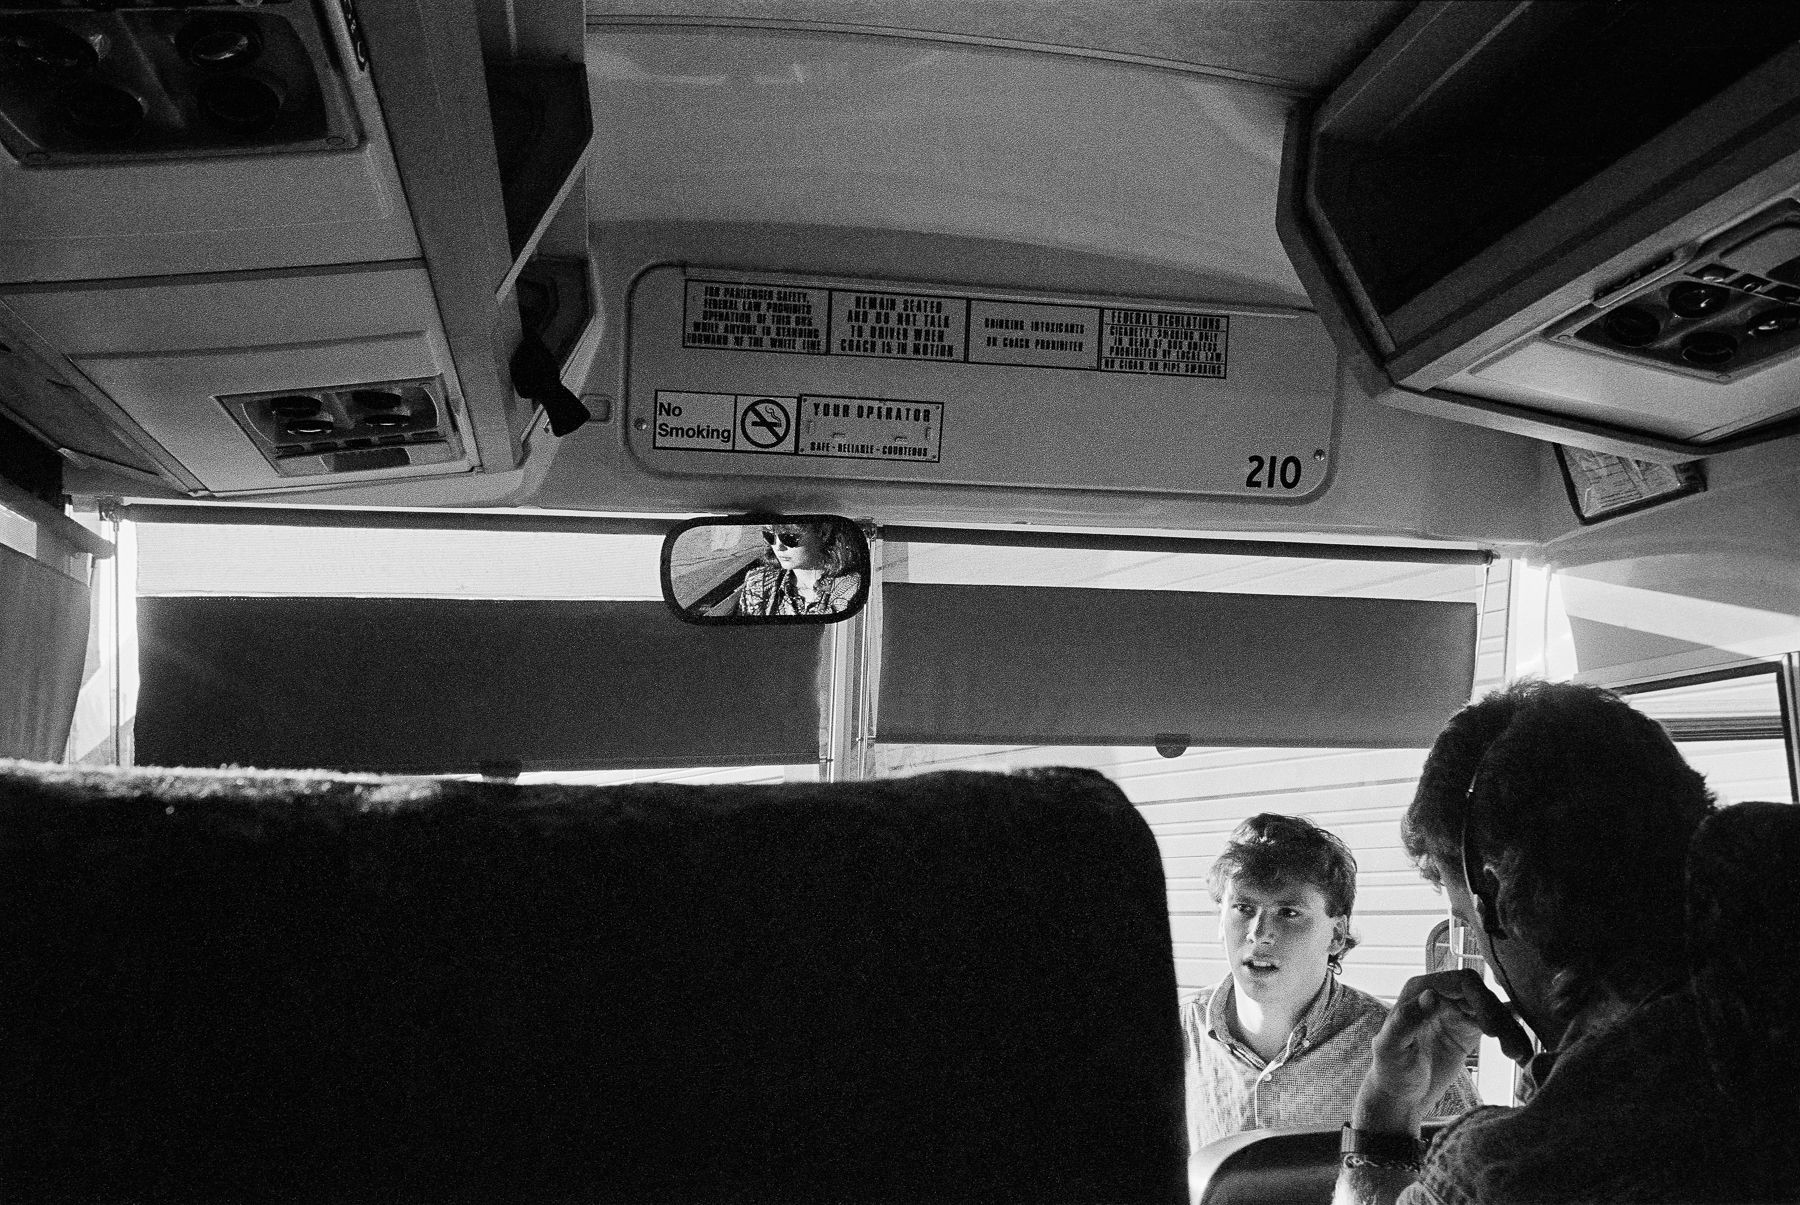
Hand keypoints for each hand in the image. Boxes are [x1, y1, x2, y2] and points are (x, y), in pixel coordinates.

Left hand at [1352, 969, 1530, 1132]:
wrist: (1401, 1096)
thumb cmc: (1390, 1071)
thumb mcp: (1390, 1048)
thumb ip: (1406, 1021)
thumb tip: (1431, 995)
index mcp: (1420, 990)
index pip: (1460, 982)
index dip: (1482, 1000)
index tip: (1492, 1029)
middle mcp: (1441, 994)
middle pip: (1483, 995)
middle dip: (1500, 1019)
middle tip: (1511, 1050)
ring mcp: (1457, 1011)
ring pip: (1494, 1011)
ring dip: (1511, 1031)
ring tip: (1519, 1057)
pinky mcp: (1470, 1029)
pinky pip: (1498, 1027)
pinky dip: (1513, 1037)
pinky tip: (1523, 1052)